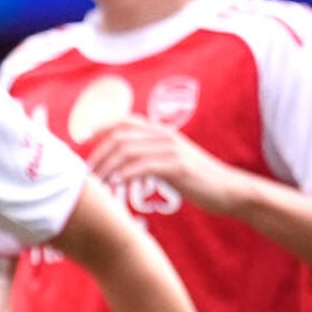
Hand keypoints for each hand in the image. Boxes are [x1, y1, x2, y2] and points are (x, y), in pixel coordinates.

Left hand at [77, 117, 249, 212]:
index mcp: (162, 133)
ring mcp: (172, 150)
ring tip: (99, 185)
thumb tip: (126, 165)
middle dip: (99, 156)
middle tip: (88, 176)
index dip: (100, 126)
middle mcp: (165, 136)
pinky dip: (125, 175)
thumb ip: (152, 157)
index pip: (125, 120)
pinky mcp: (177, 167)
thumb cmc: (199, 180)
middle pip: (119, 138)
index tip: (81, 139)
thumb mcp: (174, 162)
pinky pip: (143, 167)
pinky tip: (116, 185)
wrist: (230, 190)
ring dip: (108, 169)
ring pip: (127, 152)